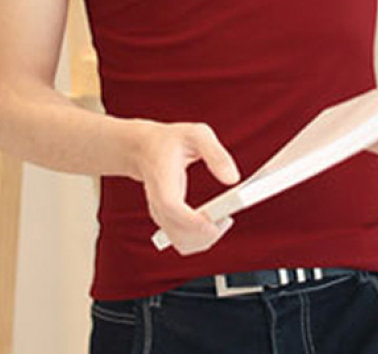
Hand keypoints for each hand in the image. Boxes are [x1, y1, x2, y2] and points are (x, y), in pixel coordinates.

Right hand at [132, 119, 240, 254]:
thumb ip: (216, 153)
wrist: (144, 149)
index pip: (171, 208)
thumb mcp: (196, 134)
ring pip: (182, 244)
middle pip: (178, 233)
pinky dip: (201, 240)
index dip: (192, 220)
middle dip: (207, 233)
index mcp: (162, 179)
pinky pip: (183, 242)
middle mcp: (158, 203)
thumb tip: (233, 179)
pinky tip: (214, 221)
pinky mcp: (166, 222)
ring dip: (207, 239)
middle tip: (227, 216)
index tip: (214, 223)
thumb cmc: (171, 140)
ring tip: (223, 217)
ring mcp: (161, 215)